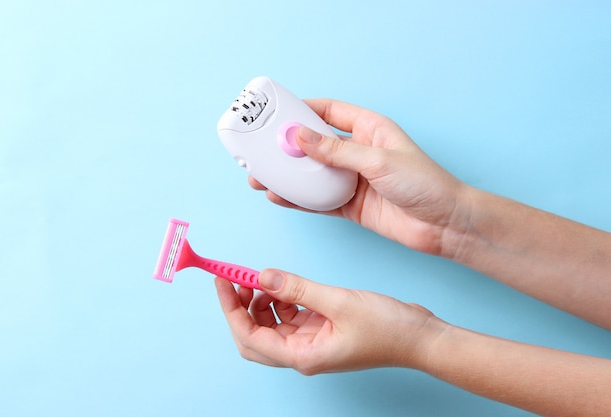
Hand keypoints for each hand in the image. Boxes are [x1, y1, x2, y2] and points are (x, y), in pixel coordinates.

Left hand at [214, 269, 444, 374]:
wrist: (419, 337)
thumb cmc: (388, 328)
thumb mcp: (339, 301)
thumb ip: (297, 289)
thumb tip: (262, 276)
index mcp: (303, 356)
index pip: (250, 337)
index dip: (230, 309)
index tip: (221, 282)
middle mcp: (302, 353)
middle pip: (254, 336)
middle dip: (240, 308)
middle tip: (235, 279)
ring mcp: (311, 343)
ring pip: (270, 325)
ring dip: (260, 303)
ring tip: (263, 279)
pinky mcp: (320, 331)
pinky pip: (289, 317)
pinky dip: (281, 300)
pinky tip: (285, 286)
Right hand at [249, 99, 465, 254]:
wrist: (444, 224)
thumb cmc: (424, 183)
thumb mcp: (378, 160)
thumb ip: (336, 151)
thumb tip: (299, 136)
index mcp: (369, 129)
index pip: (328, 112)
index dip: (301, 109)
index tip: (275, 112)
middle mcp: (358, 152)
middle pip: (314, 144)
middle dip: (286, 148)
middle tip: (259, 151)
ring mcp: (353, 180)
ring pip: (312, 174)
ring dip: (287, 176)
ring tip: (259, 178)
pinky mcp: (351, 205)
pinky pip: (319, 200)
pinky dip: (298, 200)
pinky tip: (279, 198)